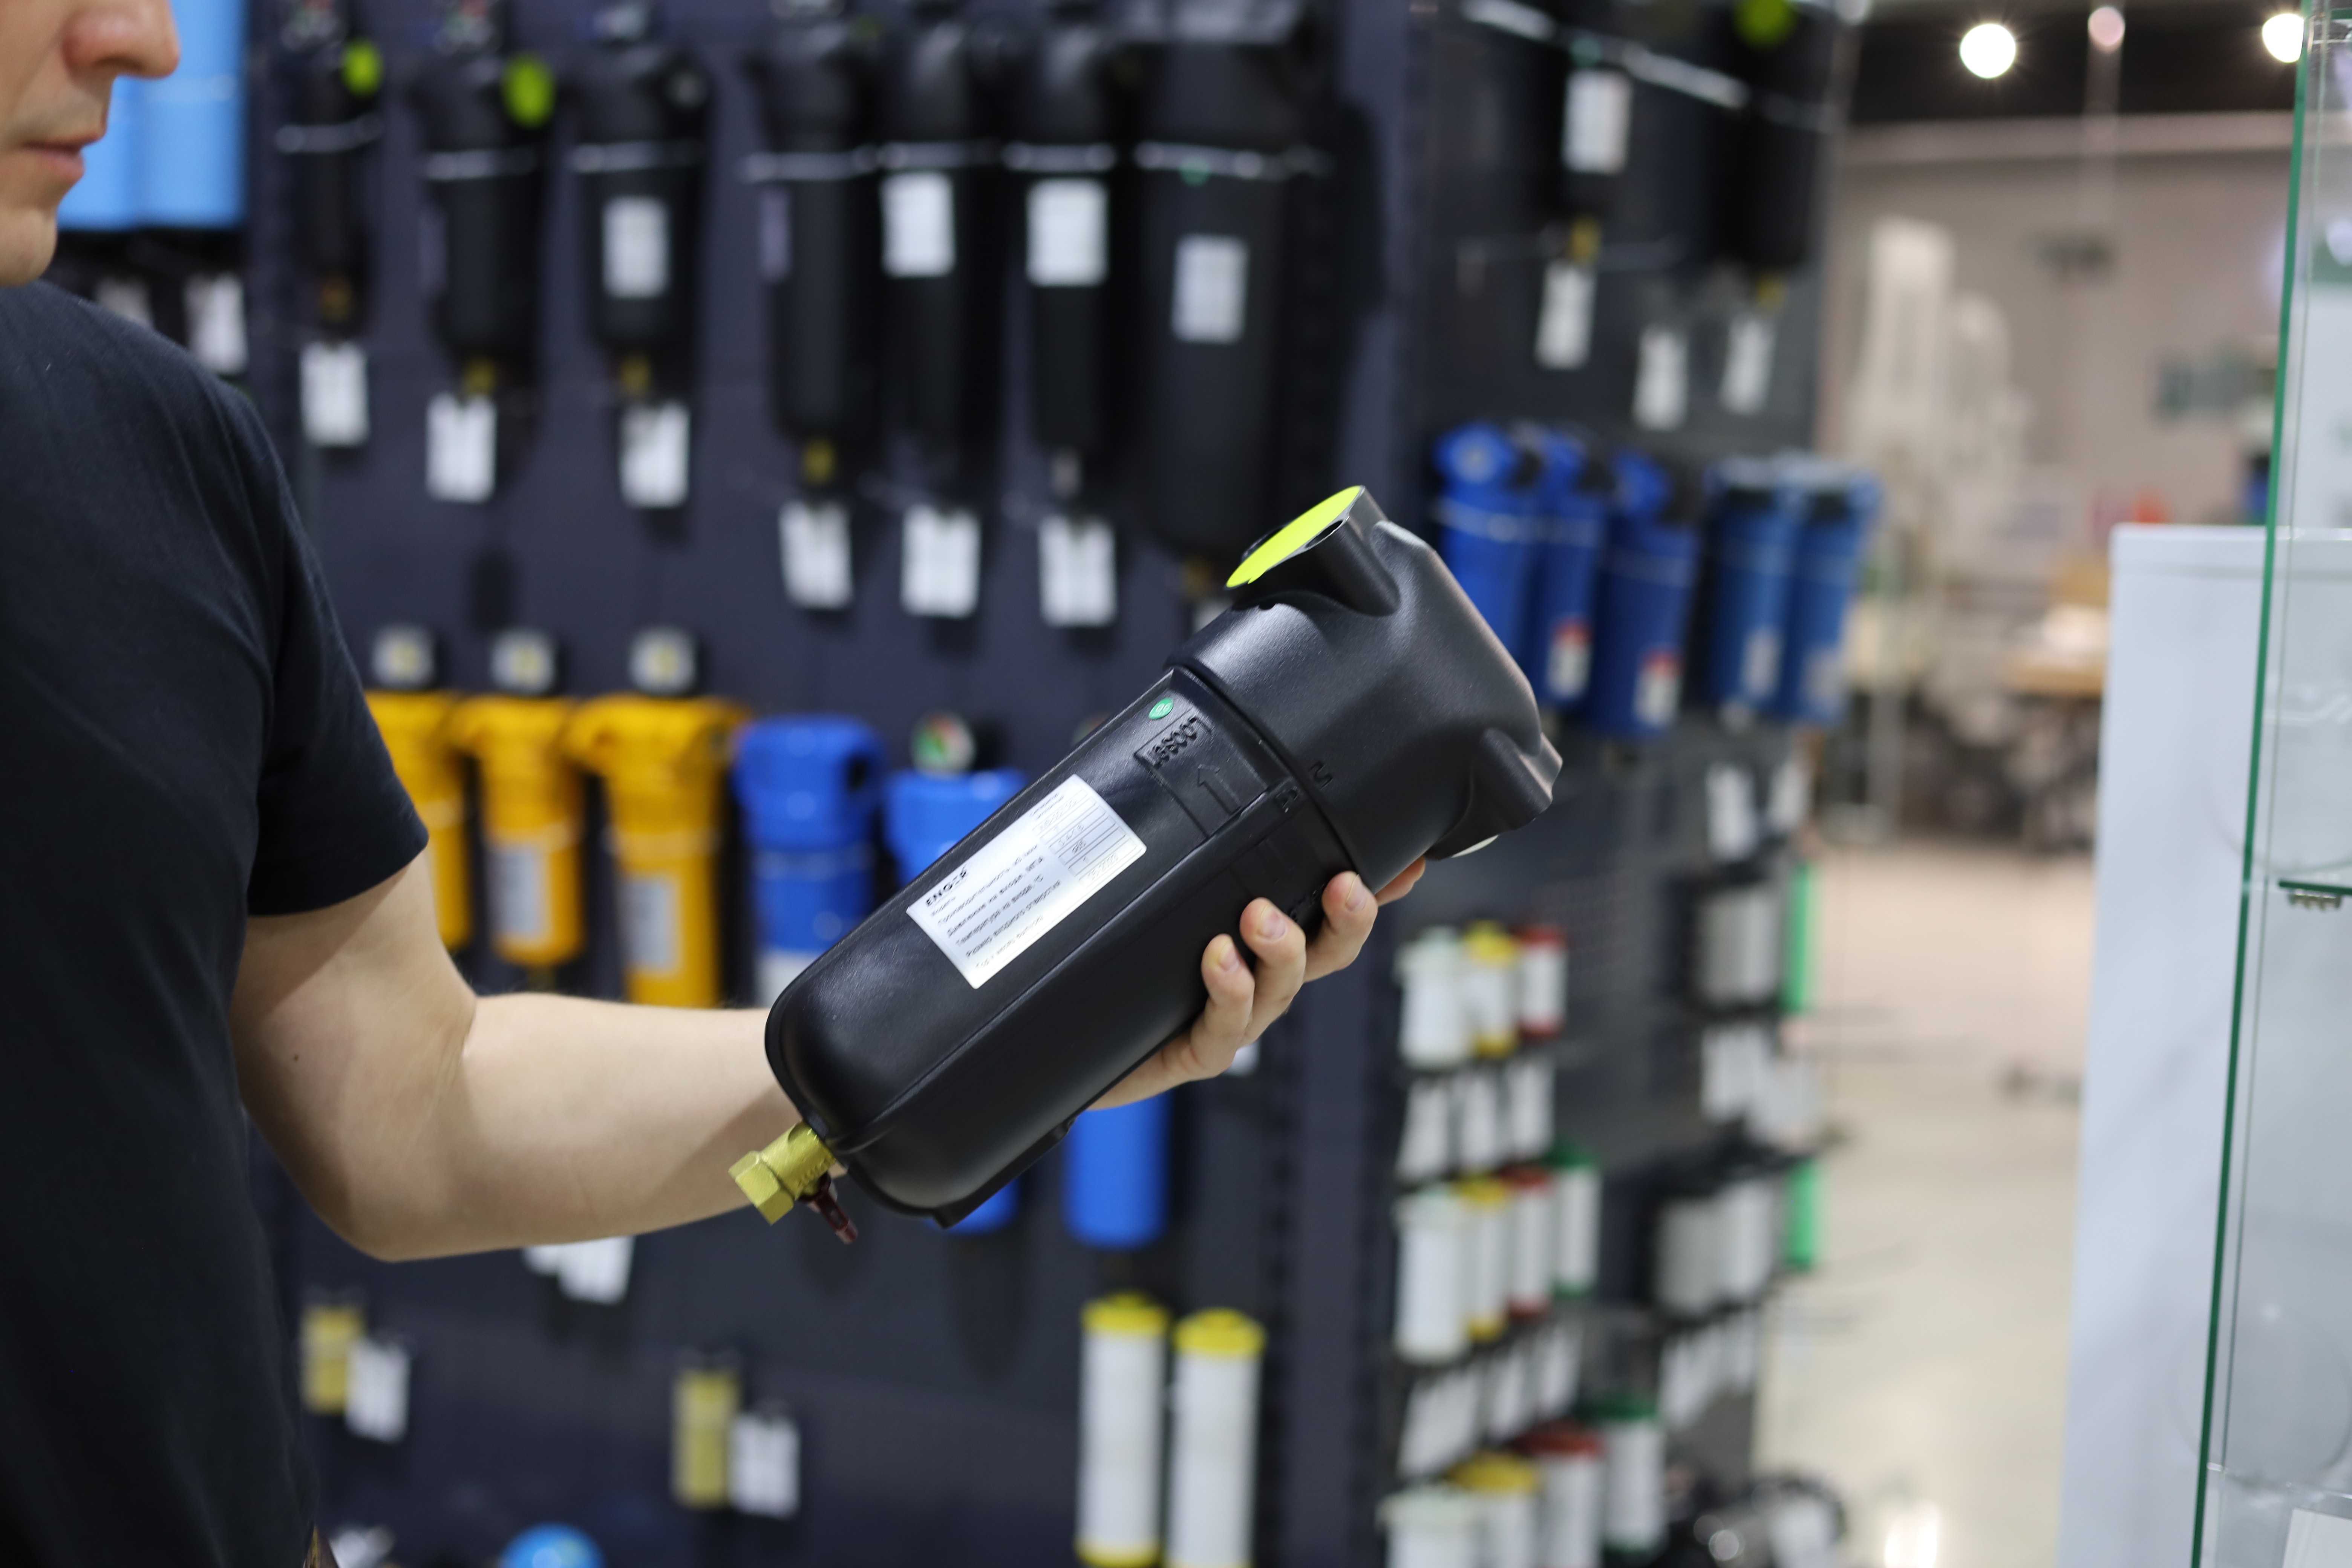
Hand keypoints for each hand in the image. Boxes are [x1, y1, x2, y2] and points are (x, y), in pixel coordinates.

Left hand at [1092, 860, 1426, 1109]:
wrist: (1066, 1050)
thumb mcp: (1155, 895)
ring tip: (1259, 916)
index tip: (1407, 863)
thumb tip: (1191, 766)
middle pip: (1326, 953)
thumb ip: (1181, 846)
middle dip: (1347, 920)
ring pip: (1282, 988)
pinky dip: (1230, 992)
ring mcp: (1233, 1019)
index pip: (1329, 913)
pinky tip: (1219, 960)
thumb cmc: (1121, 969)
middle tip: (1342, 885)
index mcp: (1261, 942)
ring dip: (1282, 950)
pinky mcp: (1198, 1052)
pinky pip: (1227, 1030)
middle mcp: (1259, 981)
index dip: (1375, 890)